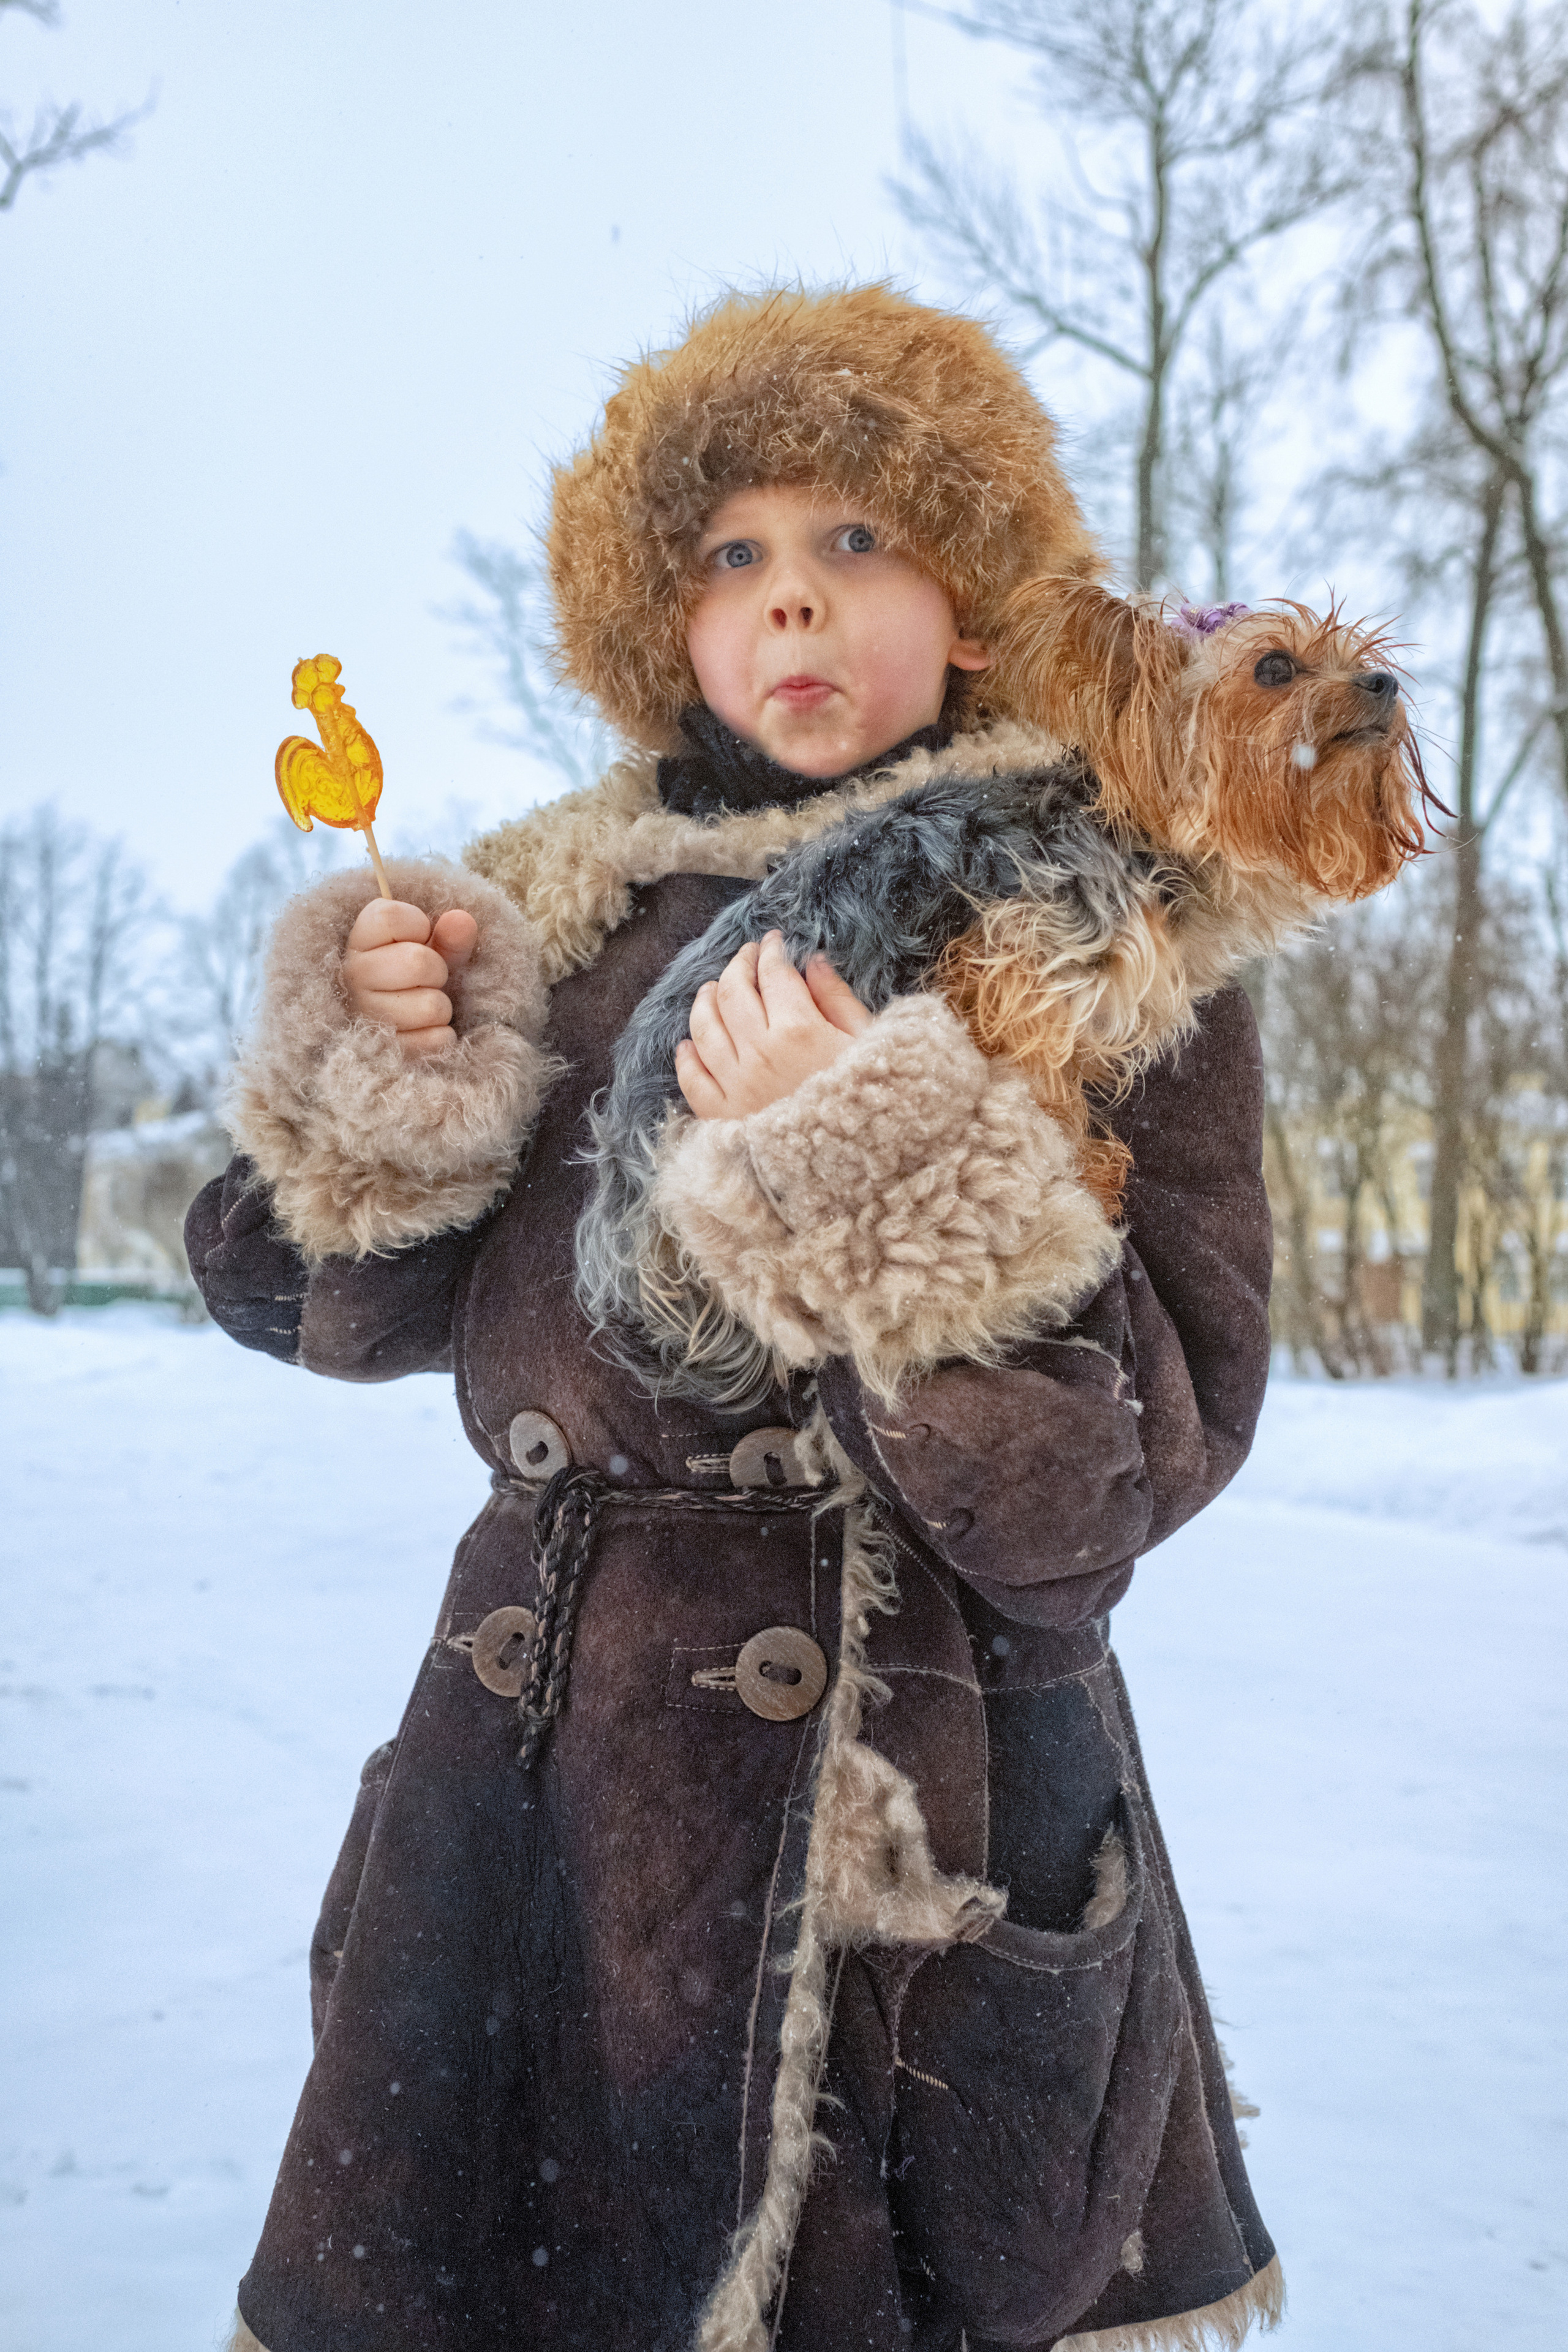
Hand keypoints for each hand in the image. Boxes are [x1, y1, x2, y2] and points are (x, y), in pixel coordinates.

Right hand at [342, 898, 478, 1059]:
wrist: (398, 1024)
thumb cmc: (414, 977)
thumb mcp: (432, 948)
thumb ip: (449, 934)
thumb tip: (462, 919)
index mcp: (361, 941)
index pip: (388, 917)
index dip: (416, 924)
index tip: (419, 937)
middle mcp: (353, 975)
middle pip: (417, 962)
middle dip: (437, 970)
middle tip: (428, 977)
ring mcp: (365, 1015)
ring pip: (431, 1006)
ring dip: (441, 1006)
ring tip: (424, 1003)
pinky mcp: (385, 1050)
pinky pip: (436, 1040)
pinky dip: (441, 1035)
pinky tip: (425, 1029)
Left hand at [676, 930, 871, 1118]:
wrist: (863, 1171)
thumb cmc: (875, 1103)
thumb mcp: (867, 1044)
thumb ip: (838, 999)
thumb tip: (813, 962)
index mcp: (799, 1030)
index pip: (773, 974)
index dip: (771, 951)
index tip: (773, 943)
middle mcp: (759, 1052)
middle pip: (732, 992)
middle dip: (738, 965)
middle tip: (747, 957)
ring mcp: (736, 1085)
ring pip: (704, 1028)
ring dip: (704, 1000)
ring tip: (711, 989)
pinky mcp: (723, 1117)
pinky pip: (692, 1079)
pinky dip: (687, 1056)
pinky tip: (689, 1044)